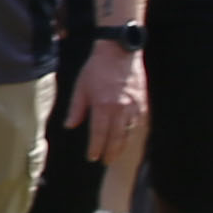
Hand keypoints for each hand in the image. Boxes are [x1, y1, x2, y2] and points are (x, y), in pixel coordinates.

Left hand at [64, 40, 149, 161]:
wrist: (118, 51)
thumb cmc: (97, 68)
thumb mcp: (81, 87)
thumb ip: (76, 109)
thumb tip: (69, 126)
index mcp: (103, 105)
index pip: (100, 134)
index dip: (96, 148)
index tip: (93, 157)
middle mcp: (121, 108)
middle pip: (117, 138)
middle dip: (111, 152)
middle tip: (106, 161)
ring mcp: (134, 105)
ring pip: (130, 133)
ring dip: (123, 146)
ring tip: (116, 154)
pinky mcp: (143, 102)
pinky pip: (140, 123)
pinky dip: (134, 133)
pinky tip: (129, 138)